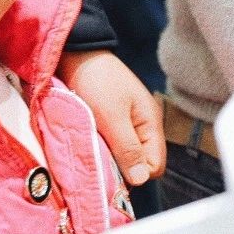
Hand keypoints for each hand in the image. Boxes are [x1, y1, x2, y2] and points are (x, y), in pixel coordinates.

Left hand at [58, 49, 164, 184]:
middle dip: (122, 169)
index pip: (154, 166)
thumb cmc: (97, 82)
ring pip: (125, 156)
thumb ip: (128, 148)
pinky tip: (90, 146)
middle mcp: (143, 127)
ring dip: (110, 159)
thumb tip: (141, 180)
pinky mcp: (112, 122)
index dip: (136, 175)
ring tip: (91, 154)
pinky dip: (102, 149)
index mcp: (151, 124)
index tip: (111, 174)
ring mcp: (128, 125)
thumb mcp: (112, 117)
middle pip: (140, 164)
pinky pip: (113, 146)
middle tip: (98, 164)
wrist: (78, 54)